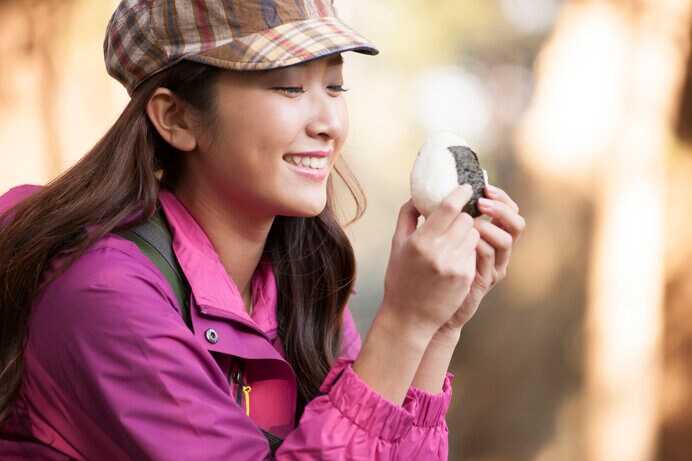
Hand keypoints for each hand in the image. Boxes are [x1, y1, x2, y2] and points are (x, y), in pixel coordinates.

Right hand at [380, 185, 479, 338]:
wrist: (409, 317)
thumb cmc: (401, 278)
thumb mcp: (397, 246)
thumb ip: (407, 217)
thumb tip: (419, 195)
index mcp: (420, 242)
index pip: (449, 208)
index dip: (461, 194)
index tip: (466, 187)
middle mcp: (439, 253)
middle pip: (466, 220)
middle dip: (463, 216)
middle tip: (457, 218)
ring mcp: (455, 266)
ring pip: (474, 235)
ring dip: (467, 233)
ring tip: (455, 240)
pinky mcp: (466, 277)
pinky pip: (474, 252)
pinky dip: (468, 250)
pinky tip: (456, 258)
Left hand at [435, 184, 525, 338]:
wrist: (423, 309)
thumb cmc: (425, 273)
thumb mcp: (428, 240)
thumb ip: (431, 218)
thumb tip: (420, 193)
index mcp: (486, 236)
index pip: (505, 209)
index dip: (499, 196)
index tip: (484, 186)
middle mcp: (494, 250)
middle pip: (515, 222)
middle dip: (501, 207)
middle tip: (482, 201)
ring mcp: (492, 265)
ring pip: (507, 239)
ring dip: (490, 224)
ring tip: (472, 219)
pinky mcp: (486, 279)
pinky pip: (490, 256)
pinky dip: (480, 243)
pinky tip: (466, 237)